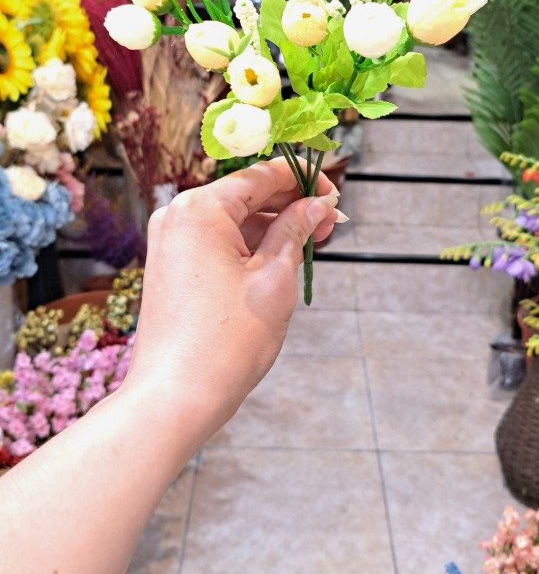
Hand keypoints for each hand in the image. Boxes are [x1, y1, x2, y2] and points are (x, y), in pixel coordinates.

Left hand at [125, 157, 339, 448]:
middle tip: (330, 223)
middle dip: (290, 206)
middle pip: (245, 196)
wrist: (176, 397)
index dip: (302, 180)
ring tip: (311, 245)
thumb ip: (295, 230)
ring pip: (232, 221)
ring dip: (272, 228)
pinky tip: (279, 260)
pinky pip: (216, 243)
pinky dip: (249, 248)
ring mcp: (170, 243)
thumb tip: (317, 205)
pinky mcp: (171, 268)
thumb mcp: (274, 278)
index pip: (260, 176)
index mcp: (200, 208)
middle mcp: (177, 216)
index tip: (333, 192)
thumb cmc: (226, 341)